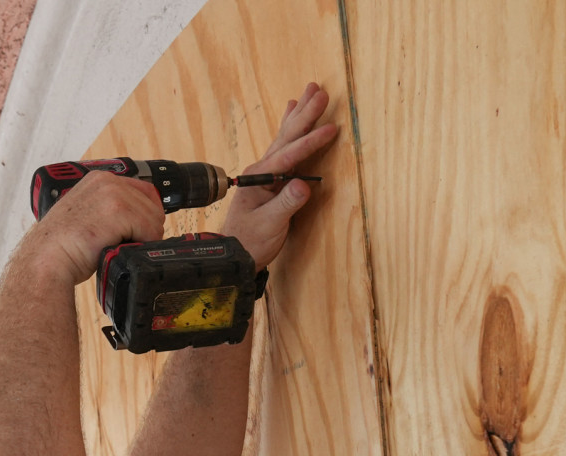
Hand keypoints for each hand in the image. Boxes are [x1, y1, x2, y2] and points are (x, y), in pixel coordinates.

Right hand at [21, 170, 165, 285]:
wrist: (46, 260)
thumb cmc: (60, 247)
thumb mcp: (84, 217)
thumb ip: (106, 212)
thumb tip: (132, 225)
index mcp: (98, 180)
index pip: (142, 190)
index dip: (145, 214)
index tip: (138, 231)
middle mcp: (106, 181)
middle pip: (151, 202)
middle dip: (146, 226)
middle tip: (129, 244)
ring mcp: (112, 193)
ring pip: (153, 216)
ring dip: (143, 237)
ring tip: (121, 248)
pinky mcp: (118, 210)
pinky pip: (150, 229)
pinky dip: (141, 244)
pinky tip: (120, 250)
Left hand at [219, 82, 340, 269]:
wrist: (234, 256)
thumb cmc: (250, 242)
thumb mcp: (270, 225)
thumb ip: (286, 205)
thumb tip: (304, 186)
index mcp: (259, 178)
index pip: (290, 155)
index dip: (311, 142)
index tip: (331, 129)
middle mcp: (260, 171)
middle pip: (286, 137)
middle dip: (304, 114)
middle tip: (319, 90)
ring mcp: (264, 174)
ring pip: (284, 138)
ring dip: (298, 116)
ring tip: (308, 93)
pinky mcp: (270, 181)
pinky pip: (283, 148)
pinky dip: (290, 130)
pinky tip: (291, 115)